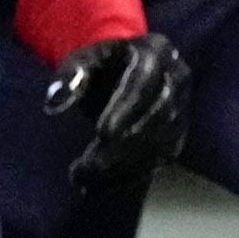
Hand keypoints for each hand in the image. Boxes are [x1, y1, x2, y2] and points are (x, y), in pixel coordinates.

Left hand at [46, 32, 191, 192]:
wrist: (125, 69)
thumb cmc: (100, 64)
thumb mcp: (83, 60)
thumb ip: (70, 75)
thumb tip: (55, 99)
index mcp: (155, 51)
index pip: (144, 82)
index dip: (126, 109)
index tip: (102, 133)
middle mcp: (177, 79)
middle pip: (156, 116)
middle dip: (121, 145)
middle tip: (86, 167)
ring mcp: (183, 108)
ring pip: (159, 143)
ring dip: (123, 167)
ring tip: (86, 180)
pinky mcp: (179, 133)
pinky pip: (160, 159)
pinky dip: (131, 175)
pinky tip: (102, 186)